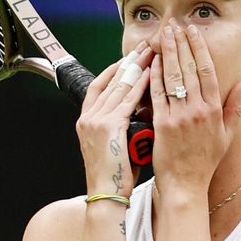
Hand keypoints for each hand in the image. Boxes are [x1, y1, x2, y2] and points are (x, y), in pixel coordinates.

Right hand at [77, 42, 152, 195]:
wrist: (107, 197)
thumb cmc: (116, 176)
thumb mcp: (115, 144)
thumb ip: (122, 125)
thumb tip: (141, 111)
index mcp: (87, 120)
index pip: (101, 84)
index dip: (117, 68)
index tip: (132, 56)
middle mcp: (88, 116)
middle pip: (111, 80)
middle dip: (130, 60)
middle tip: (146, 44)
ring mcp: (96, 120)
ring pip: (119, 85)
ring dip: (137, 66)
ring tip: (152, 50)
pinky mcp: (108, 127)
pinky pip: (127, 99)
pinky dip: (140, 84)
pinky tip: (152, 72)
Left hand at [149, 21, 240, 196]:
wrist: (186, 184)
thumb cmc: (206, 161)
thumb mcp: (227, 134)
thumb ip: (235, 107)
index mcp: (214, 111)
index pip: (207, 71)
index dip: (199, 48)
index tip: (193, 31)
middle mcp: (198, 111)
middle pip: (189, 69)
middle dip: (181, 44)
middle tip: (175, 25)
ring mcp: (179, 117)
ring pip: (172, 77)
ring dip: (167, 53)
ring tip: (163, 34)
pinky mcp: (161, 124)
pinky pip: (157, 94)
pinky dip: (154, 76)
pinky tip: (151, 61)